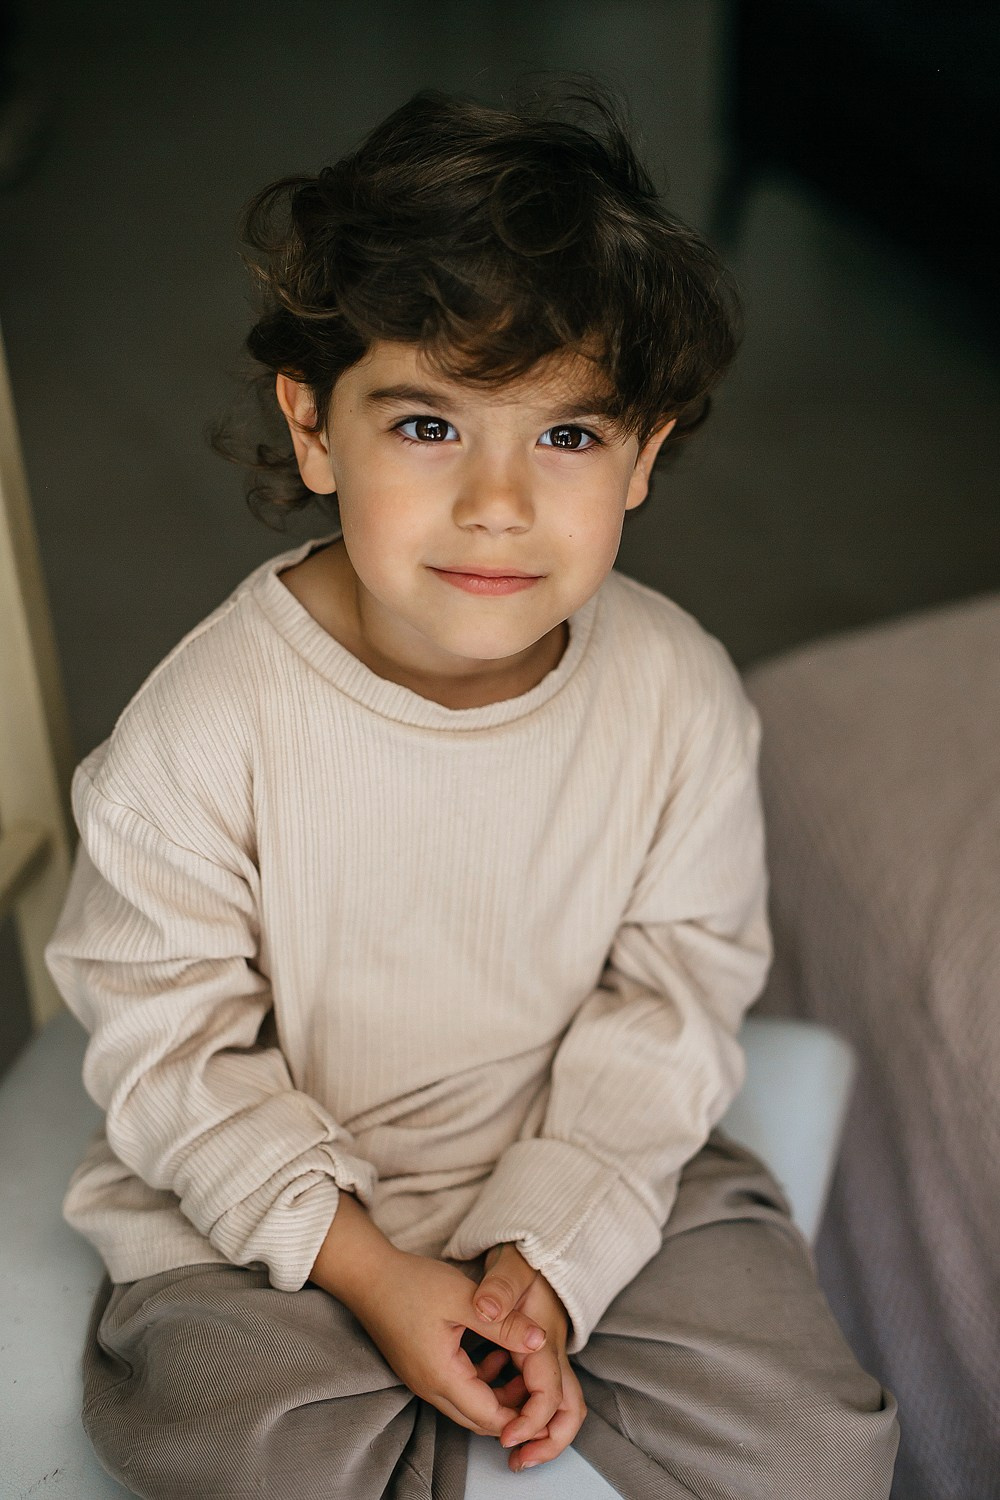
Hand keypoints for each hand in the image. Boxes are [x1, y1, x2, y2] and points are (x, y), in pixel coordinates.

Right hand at [345, 1247, 549, 1438]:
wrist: (367, 1275)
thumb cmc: (411, 1283)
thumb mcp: (464, 1299)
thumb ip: (504, 1324)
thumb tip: (541, 1342)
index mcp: (441, 1377)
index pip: (490, 1418)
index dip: (523, 1417)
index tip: (548, 1403)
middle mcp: (430, 1388)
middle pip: (480, 1419)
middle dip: (514, 1410)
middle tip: (542, 1385)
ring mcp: (423, 1381)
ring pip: (469, 1406)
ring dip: (498, 1394)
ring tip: (522, 1363)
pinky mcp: (421, 1369)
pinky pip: (457, 1390)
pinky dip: (481, 1381)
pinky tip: (495, 1351)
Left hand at [472, 1243, 586, 1471]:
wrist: (534, 1241)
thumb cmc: (522, 1255)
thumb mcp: (509, 1267)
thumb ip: (499, 1291)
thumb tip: (488, 1310)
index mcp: (545, 1338)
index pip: (550, 1393)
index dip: (531, 1421)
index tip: (506, 1438)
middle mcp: (552, 1349)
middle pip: (568, 1408)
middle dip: (548, 1440)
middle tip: (519, 1460)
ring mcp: (547, 1350)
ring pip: (553, 1401)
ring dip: (532, 1425)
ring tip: (504, 1441)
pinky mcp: (536, 1348)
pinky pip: (534, 1386)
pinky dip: (517, 1400)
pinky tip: (488, 1388)